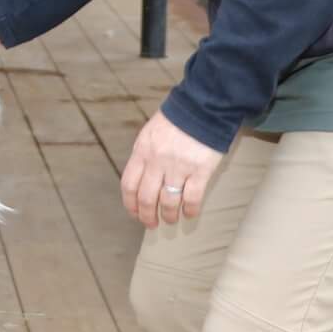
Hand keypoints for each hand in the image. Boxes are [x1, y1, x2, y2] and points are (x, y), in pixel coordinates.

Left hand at [120, 111, 224, 228]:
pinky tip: (190, 213)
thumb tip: (140, 179)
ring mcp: (179, 166)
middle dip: (147, 216)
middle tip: (152, 224)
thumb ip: (143, 155)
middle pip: (147, 198)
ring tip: (171, 220)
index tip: (134, 214)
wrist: (203, 107)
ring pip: (169, 201)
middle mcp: (157, 161)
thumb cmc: (176, 121)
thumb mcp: (150, 134)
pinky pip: (192, 197)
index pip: (129, 185)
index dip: (130, 204)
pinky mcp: (200, 170)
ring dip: (169, 216)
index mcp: (142, 151)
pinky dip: (190, 210)